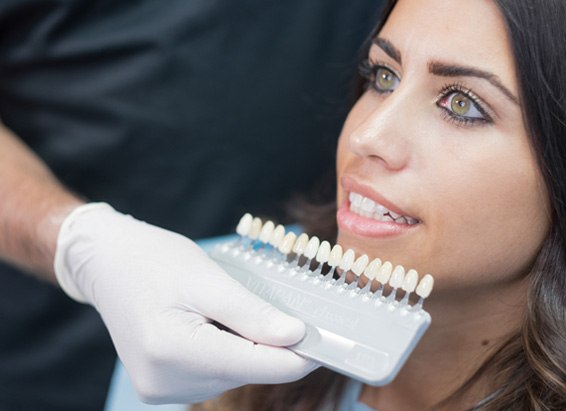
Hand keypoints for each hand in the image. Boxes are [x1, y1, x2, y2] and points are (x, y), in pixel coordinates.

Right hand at [54, 203, 315, 403]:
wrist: (107, 264)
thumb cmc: (153, 260)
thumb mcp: (207, 277)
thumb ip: (252, 313)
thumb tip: (297, 337)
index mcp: (173, 349)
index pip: (257, 365)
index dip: (300, 354)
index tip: (330, 341)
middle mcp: (166, 381)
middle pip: (246, 371)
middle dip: (270, 344)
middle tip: (277, 307)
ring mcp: (162, 389)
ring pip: (233, 375)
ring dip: (246, 347)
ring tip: (224, 309)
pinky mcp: (163, 387)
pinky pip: (215, 374)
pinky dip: (227, 351)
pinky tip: (212, 325)